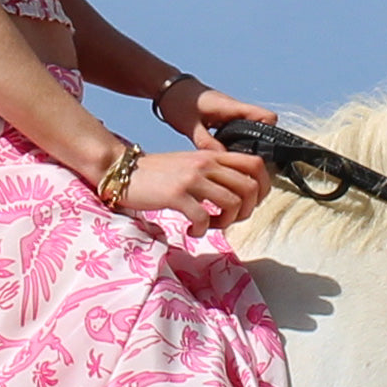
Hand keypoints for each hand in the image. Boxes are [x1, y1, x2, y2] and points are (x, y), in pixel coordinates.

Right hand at [120, 147, 270, 236]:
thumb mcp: (189, 165)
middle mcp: (205, 163)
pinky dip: (201, 230)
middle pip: (250, 187)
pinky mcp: (177, 194)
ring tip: (208, 225)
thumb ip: (212, 173)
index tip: (250, 204)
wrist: (122, 170)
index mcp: (211, 156)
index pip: (255, 163)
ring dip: (226, 223)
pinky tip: (190, 229)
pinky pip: (204, 218)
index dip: (263, 186)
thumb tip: (236, 194)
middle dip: (247, 211)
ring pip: (233, 204)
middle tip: (228, 220)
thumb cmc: (156, 173)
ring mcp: (192, 178)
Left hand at [156, 76, 277, 153]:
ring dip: (247, 142)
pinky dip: (236, 140)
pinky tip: (226, 153)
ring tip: (240, 160)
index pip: (265, 117)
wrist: (166, 87)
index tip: (264, 151)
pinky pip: (237, 129)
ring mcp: (229, 112)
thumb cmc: (177, 100)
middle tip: (251, 162)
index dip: (271, 133)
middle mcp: (234, 109)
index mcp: (231, 107)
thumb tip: (224, 160)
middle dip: (259, 143)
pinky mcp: (221, 116)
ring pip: (249, 129)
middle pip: (261, 126)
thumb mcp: (190, 125)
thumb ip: (207, 143)